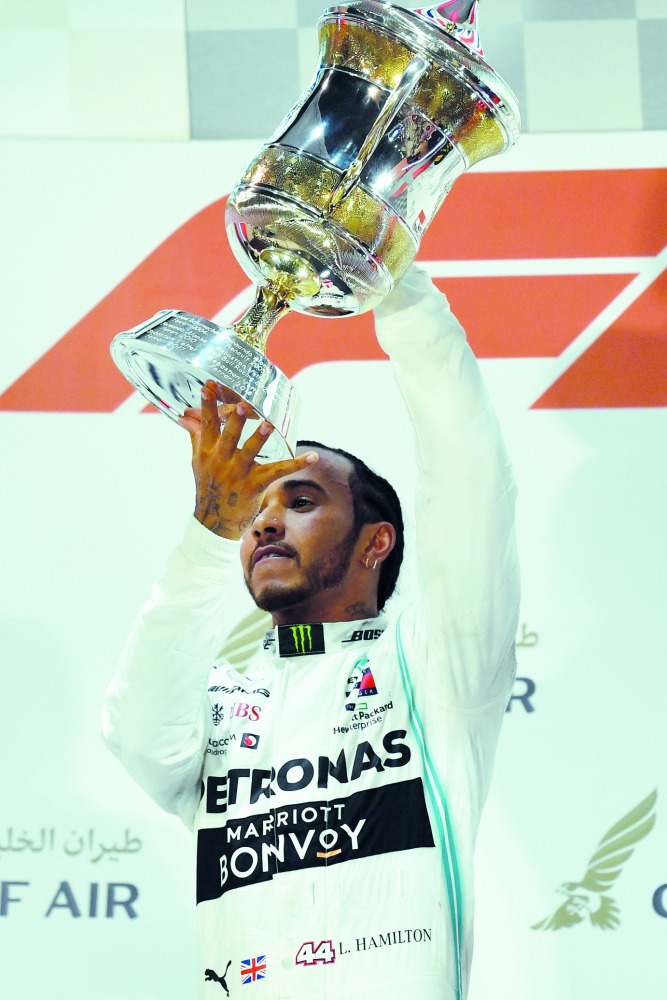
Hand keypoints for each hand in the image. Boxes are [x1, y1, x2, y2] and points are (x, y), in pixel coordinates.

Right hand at [178, 381, 317, 539]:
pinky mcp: (254, 486)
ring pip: (250, 452)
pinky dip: (296, 464)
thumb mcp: (198, 462)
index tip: (209, 386)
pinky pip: (278, 472)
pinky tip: (312, 456)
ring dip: (260, 438)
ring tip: (270, 424)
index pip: (207, 425)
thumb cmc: (208, 487)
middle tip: (245, 404)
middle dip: (236, 420)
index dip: (208, 406)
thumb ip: (196, 436)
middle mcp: (221, 461)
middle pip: (229, 436)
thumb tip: (185, 415)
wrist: (213, 522)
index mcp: (207, 452)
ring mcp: (238, 474)